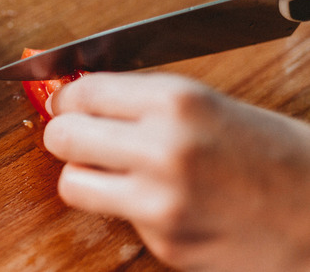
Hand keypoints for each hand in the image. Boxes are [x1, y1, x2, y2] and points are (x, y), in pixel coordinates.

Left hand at [44, 72, 309, 270]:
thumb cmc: (274, 153)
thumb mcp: (209, 106)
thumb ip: (143, 103)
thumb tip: (83, 98)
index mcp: (176, 102)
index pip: (81, 93)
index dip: (68, 101)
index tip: (68, 107)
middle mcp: (163, 147)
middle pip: (62, 136)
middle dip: (65, 137)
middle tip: (79, 140)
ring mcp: (160, 200)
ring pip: (71, 183)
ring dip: (84, 178)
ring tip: (111, 174)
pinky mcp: (165, 241)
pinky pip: (116, 218)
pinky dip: (127, 210)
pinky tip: (161, 203)